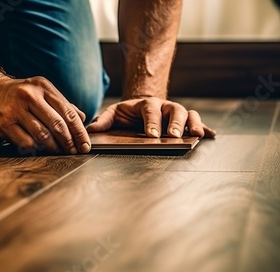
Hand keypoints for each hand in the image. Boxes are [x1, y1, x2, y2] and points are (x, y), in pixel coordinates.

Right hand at [0, 75, 90, 153]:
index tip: (85, 144)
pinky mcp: (4, 123)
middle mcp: (29, 96)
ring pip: (43, 135)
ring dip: (53, 148)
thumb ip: (61, 104)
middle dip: (69, 142)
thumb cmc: (15, 93)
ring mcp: (15, 110)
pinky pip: (26, 142)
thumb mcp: (39, 91)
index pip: (68, 112)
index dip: (79, 132)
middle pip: (57, 125)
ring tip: (57, 151)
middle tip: (74, 151)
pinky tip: (38, 148)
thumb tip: (82, 117)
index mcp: (43, 87)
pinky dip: (36, 149)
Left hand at [87, 97, 216, 137]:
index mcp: (147, 104)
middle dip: (175, 123)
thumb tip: (90, 129)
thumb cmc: (126, 114)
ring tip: (197, 135)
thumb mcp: (113, 114)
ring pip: (189, 114)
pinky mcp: (185, 122)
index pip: (150, 111)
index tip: (152, 135)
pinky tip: (212, 136)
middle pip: (174, 110)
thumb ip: (103, 120)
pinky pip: (198, 123)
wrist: (140, 108)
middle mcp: (165, 106)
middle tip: (175, 136)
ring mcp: (176, 113)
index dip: (152, 122)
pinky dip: (206, 129)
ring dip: (194, 123)